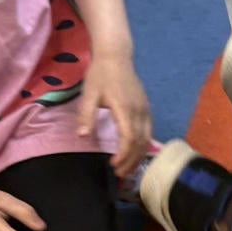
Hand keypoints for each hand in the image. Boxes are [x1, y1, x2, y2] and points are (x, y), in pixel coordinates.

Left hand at [79, 48, 152, 176]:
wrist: (116, 56)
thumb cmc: (100, 75)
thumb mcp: (89, 94)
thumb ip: (86, 115)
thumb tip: (83, 137)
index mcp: (124, 108)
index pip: (129, 138)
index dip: (123, 155)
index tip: (113, 165)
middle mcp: (139, 111)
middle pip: (140, 143)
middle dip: (131, 161)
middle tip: (119, 173)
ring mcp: (145, 110)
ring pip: (146, 139)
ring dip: (138, 156)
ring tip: (127, 168)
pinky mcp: (146, 109)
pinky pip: (148, 132)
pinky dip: (142, 146)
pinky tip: (135, 153)